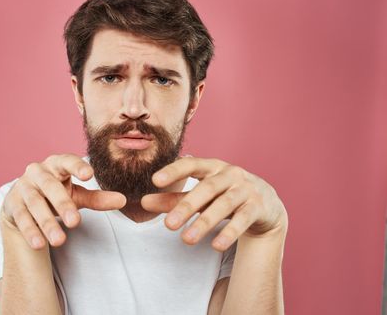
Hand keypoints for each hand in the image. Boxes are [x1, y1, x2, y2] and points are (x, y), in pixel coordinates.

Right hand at [0, 154, 126, 248]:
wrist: (23, 202)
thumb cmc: (56, 193)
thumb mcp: (77, 194)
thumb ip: (97, 198)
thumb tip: (123, 200)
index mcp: (57, 164)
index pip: (68, 161)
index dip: (77, 167)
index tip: (89, 175)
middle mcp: (37, 172)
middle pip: (50, 186)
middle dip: (63, 204)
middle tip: (76, 222)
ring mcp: (23, 187)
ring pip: (34, 204)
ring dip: (46, 223)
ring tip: (60, 241)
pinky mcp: (12, 204)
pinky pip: (21, 217)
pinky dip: (30, 231)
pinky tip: (39, 244)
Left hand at [141, 157, 287, 251]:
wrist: (265, 204)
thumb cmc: (224, 195)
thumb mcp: (199, 195)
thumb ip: (173, 199)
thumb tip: (143, 202)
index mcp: (212, 166)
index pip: (191, 164)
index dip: (174, 171)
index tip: (155, 180)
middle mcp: (230, 174)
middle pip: (207, 188)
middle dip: (186, 206)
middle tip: (167, 226)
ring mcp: (246, 189)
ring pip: (224, 205)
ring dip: (205, 222)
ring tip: (187, 240)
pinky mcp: (258, 207)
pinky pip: (243, 220)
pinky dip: (230, 232)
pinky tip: (216, 245)